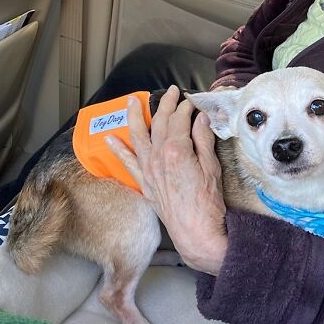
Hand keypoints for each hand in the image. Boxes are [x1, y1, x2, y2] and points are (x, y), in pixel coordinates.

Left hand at [105, 85, 227, 274]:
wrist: (195, 231)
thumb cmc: (207, 202)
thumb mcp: (212, 167)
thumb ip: (203, 140)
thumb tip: (200, 119)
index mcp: (176, 150)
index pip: (180, 120)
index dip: (187, 108)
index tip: (193, 102)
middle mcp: (157, 157)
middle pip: (160, 123)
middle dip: (165, 105)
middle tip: (171, 92)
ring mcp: (149, 170)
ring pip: (138, 136)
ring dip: (134, 117)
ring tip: (131, 101)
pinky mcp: (145, 183)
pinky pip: (128, 162)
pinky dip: (118, 149)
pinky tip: (110, 139)